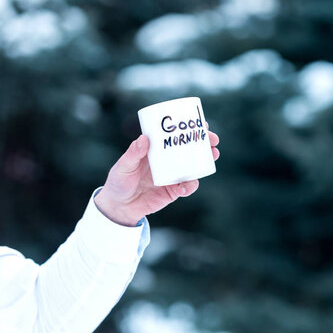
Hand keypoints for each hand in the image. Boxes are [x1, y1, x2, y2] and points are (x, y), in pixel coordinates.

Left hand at [94, 129, 219, 225]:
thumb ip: (133, 154)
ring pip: (194, 167)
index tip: (203, 124)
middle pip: (191, 150)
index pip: (176, 137)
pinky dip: (190, 185)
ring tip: (212, 156)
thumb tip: (144, 138)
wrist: (119, 207)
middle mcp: (168, 161)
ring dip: (205, 162)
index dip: (191, 130)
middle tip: (213, 141)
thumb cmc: (119, 182)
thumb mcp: (123, 166)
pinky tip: (187, 185)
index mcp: (157, 151)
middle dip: (205, 144)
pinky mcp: (174, 191)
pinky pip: (187, 187)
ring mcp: (173, 176)